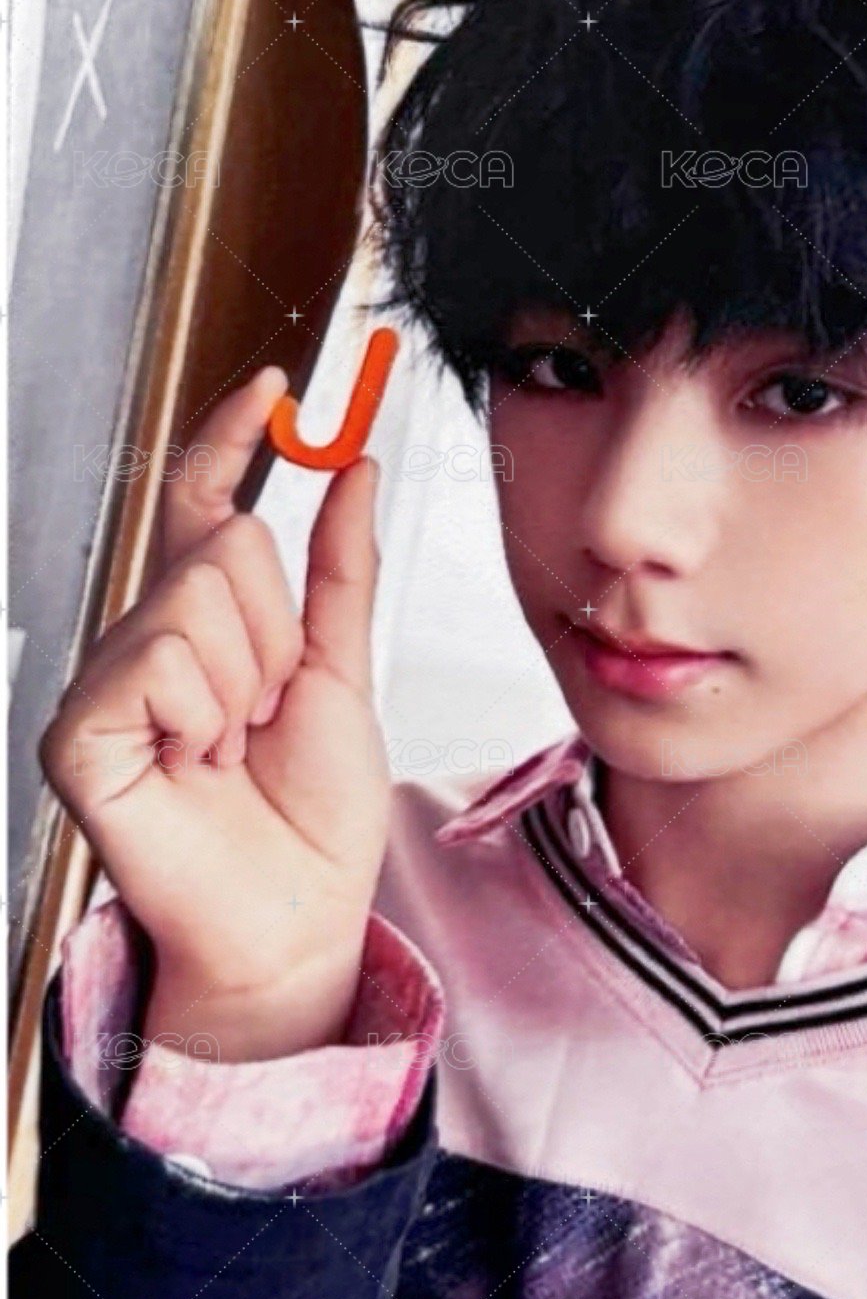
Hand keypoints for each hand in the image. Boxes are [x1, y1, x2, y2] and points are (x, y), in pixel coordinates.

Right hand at [40, 368, 390, 1059]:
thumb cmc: (314, 811)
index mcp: (207, 623)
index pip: (206, 500)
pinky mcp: (78, 731)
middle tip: (268, 713)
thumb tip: (356, 467)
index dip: (233, 436)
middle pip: (225, 539)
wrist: (299, 916)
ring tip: (232, 748)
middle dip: (280, 631)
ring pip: (196, 592)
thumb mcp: (344, 671)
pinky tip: (195, 766)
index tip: (275, 383)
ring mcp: (106, 682)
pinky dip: (206, 715)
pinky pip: (159, 658)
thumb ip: (341, 569)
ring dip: (249, 681)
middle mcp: (146, 640)